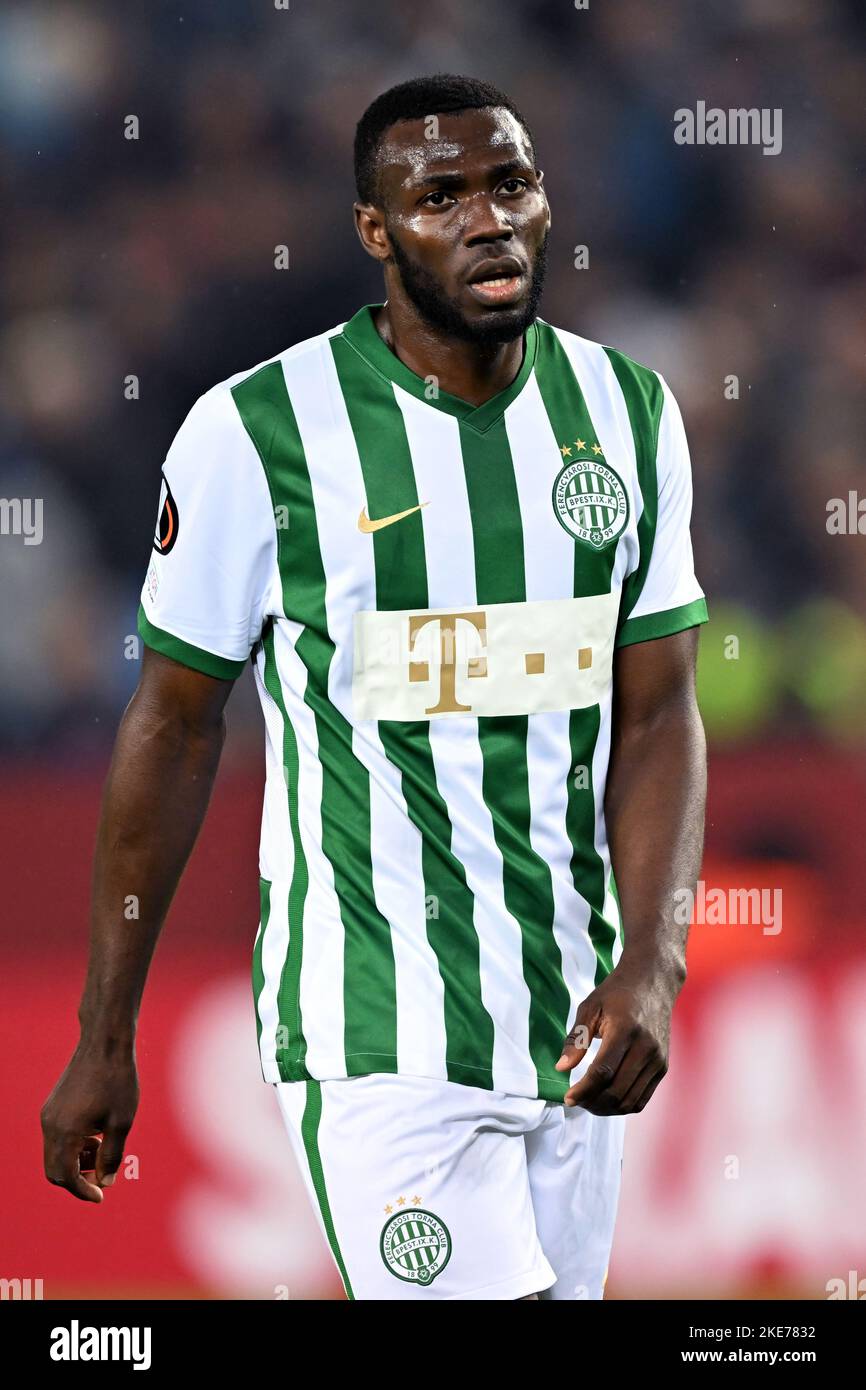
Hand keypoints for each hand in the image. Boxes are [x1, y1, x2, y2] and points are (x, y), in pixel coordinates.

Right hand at [40, 1043, 138, 1201]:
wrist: (106, 1043)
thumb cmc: (118, 1081)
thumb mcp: (122, 1122)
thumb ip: (112, 1156)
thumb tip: (106, 1182)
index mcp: (65, 1133)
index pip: (66, 1177)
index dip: (83, 1191)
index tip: (101, 1197)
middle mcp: (50, 1126)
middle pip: (55, 1170)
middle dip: (78, 1179)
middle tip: (103, 1178)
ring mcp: (49, 1114)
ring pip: (56, 1153)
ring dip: (76, 1161)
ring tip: (104, 1151)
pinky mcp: (53, 1105)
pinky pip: (58, 1136)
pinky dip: (74, 1145)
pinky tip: (97, 1135)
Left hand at [554, 959, 681, 1113]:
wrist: (653, 982)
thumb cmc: (616, 993)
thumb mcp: (590, 1008)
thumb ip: (576, 1039)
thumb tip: (560, 1068)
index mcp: (625, 1030)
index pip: (602, 1071)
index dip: (583, 1090)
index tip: (567, 1098)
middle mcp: (645, 1048)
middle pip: (616, 1091)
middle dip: (591, 1103)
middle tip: (575, 1100)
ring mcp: (657, 1060)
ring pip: (630, 1100)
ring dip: (606, 1109)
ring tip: (588, 1103)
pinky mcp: (663, 1067)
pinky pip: (642, 1098)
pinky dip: (622, 1106)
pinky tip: (606, 1100)